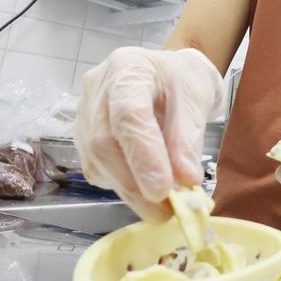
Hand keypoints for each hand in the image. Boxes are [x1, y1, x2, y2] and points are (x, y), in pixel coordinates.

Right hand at [75, 47, 222, 220]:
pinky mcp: (83, 136)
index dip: (143, 155)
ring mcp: (85, 113)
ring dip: (127, 190)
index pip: (128, 114)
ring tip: (160, 208)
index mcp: (128, 68)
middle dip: (133, 182)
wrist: (169, 75)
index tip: (162, 190)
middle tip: (164, 212)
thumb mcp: (197, 100)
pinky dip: (121, 185)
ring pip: (96, 159)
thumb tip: (185, 180)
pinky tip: (143, 190)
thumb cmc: (183, 81)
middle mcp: (97, 88)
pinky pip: (96, 167)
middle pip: (103, 141)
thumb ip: (188, 139)